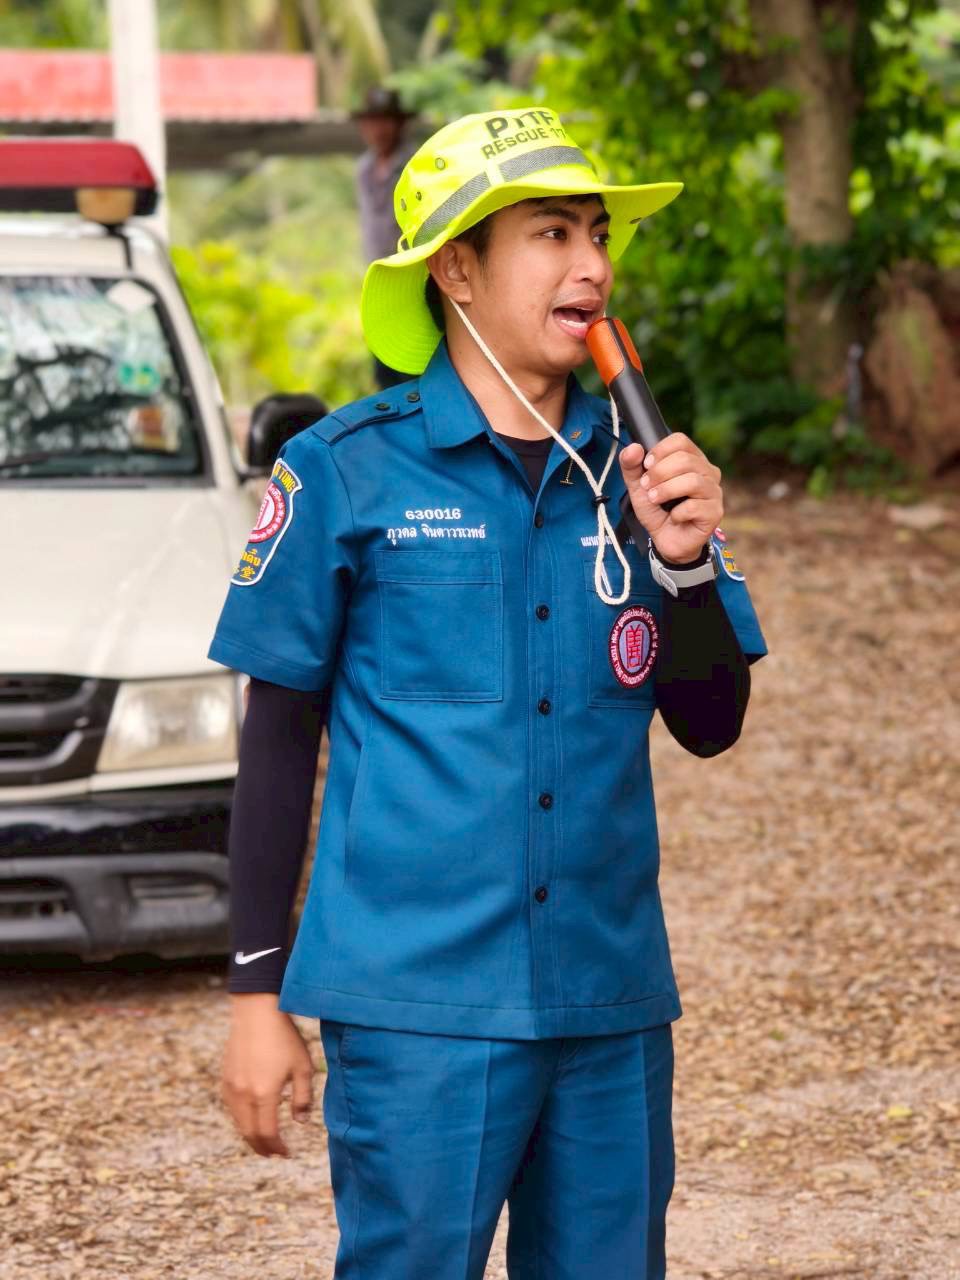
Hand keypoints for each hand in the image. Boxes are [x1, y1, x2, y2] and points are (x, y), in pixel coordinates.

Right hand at [222, 993, 314, 1157]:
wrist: (257, 1012)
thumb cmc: (284, 1037)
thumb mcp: (303, 1066)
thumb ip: (302, 1097)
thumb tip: (300, 1121)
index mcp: (265, 1093)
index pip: (268, 1133)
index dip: (277, 1148)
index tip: (286, 1153)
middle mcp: (245, 1094)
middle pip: (250, 1133)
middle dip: (262, 1148)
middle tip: (273, 1154)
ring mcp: (232, 1087)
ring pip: (239, 1122)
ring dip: (251, 1136)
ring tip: (263, 1141)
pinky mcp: (226, 1079)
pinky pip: (232, 1108)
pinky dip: (242, 1120)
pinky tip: (253, 1119)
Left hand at [619, 433, 722, 564]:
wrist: (665, 540)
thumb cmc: (658, 511)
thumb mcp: (639, 487)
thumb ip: (631, 466)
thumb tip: (633, 448)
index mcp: (692, 460)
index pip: (681, 441)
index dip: (660, 451)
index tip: (646, 466)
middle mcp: (708, 473)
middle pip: (686, 459)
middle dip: (660, 473)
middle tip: (647, 487)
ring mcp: (714, 492)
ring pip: (693, 481)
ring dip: (666, 490)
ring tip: (655, 499)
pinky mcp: (714, 513)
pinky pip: (695, 506)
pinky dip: (677, 512)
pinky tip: (673, 517)